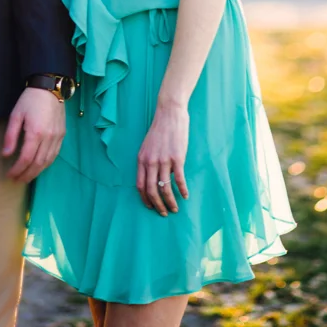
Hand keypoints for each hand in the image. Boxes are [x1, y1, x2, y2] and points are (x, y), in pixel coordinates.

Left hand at [3, 87, 65, 182]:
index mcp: (36, 133)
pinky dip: (46, 164)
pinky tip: (39, 167)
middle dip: (26, 175)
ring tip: (26, 177)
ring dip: (36, 172)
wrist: (50, 87)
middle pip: (38, 164)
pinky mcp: (62, 135)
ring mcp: (57, 137)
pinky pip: (55, 154)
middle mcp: (49, 137)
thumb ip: (10, 136)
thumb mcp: (16, 115)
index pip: (26, 158)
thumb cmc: (30, 100)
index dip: (17, 169)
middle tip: (16, 180)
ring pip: (47, 161)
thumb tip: (6, 154)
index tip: (9, 175)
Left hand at [137, 99, 189, 215]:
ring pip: (164, 188)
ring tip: (175, 209)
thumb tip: (155, 177)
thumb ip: (149, 161)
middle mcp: (151, 161)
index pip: (140, 185)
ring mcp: (164, 160)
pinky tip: (186, 195)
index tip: (151, 207)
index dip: (145, 199)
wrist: (169, 113)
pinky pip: (179, 179)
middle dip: (158, 205)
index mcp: (141, 159)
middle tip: (164, 213)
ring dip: (170, 201)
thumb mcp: (148, 146)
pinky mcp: (177, 158)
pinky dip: (182, 190)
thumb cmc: (160, 129)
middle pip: (151, 190)